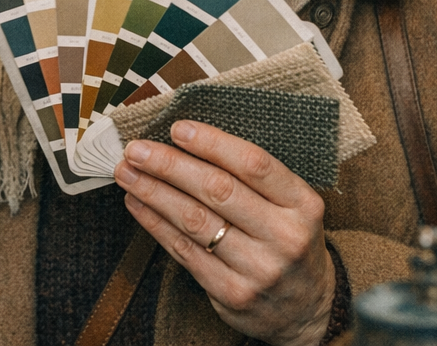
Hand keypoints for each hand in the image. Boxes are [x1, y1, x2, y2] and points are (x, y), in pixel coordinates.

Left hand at [114, 122, 334, 345]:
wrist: (309, 308)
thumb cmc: (287, 240)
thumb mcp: (291, 206)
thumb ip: (251, 178)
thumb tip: (186, 141)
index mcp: (303, 205)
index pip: (254, 164)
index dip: (212, 143)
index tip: (177, 129)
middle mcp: (284, 237)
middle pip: (218, 190)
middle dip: (170, 165)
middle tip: (136, 149)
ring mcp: (259, 268)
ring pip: (195, 220)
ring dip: (153, 192)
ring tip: (127, 173)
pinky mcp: (233, 294)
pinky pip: (184, 251)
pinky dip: (155, 224)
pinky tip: (137, 205)